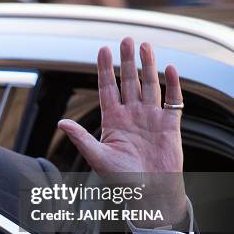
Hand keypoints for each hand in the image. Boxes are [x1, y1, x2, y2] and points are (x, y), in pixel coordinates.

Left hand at [58, 37, 185, 226]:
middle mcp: (131, 115)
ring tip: (145, 46)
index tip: (102, 49)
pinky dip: (173, 85)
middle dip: (127, 60)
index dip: (105, 69)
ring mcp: (151, 118)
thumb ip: (81, 137)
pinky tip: (170, 68)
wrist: (149, 194)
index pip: (108, 88)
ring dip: (148, 66)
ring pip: (149, 85)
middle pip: (129, 81)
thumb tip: (60, 122)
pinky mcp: (170, 125)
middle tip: (126, 39)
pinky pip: (172, 101)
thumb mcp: (97, 157)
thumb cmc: (122, 179)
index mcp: (112, 120)